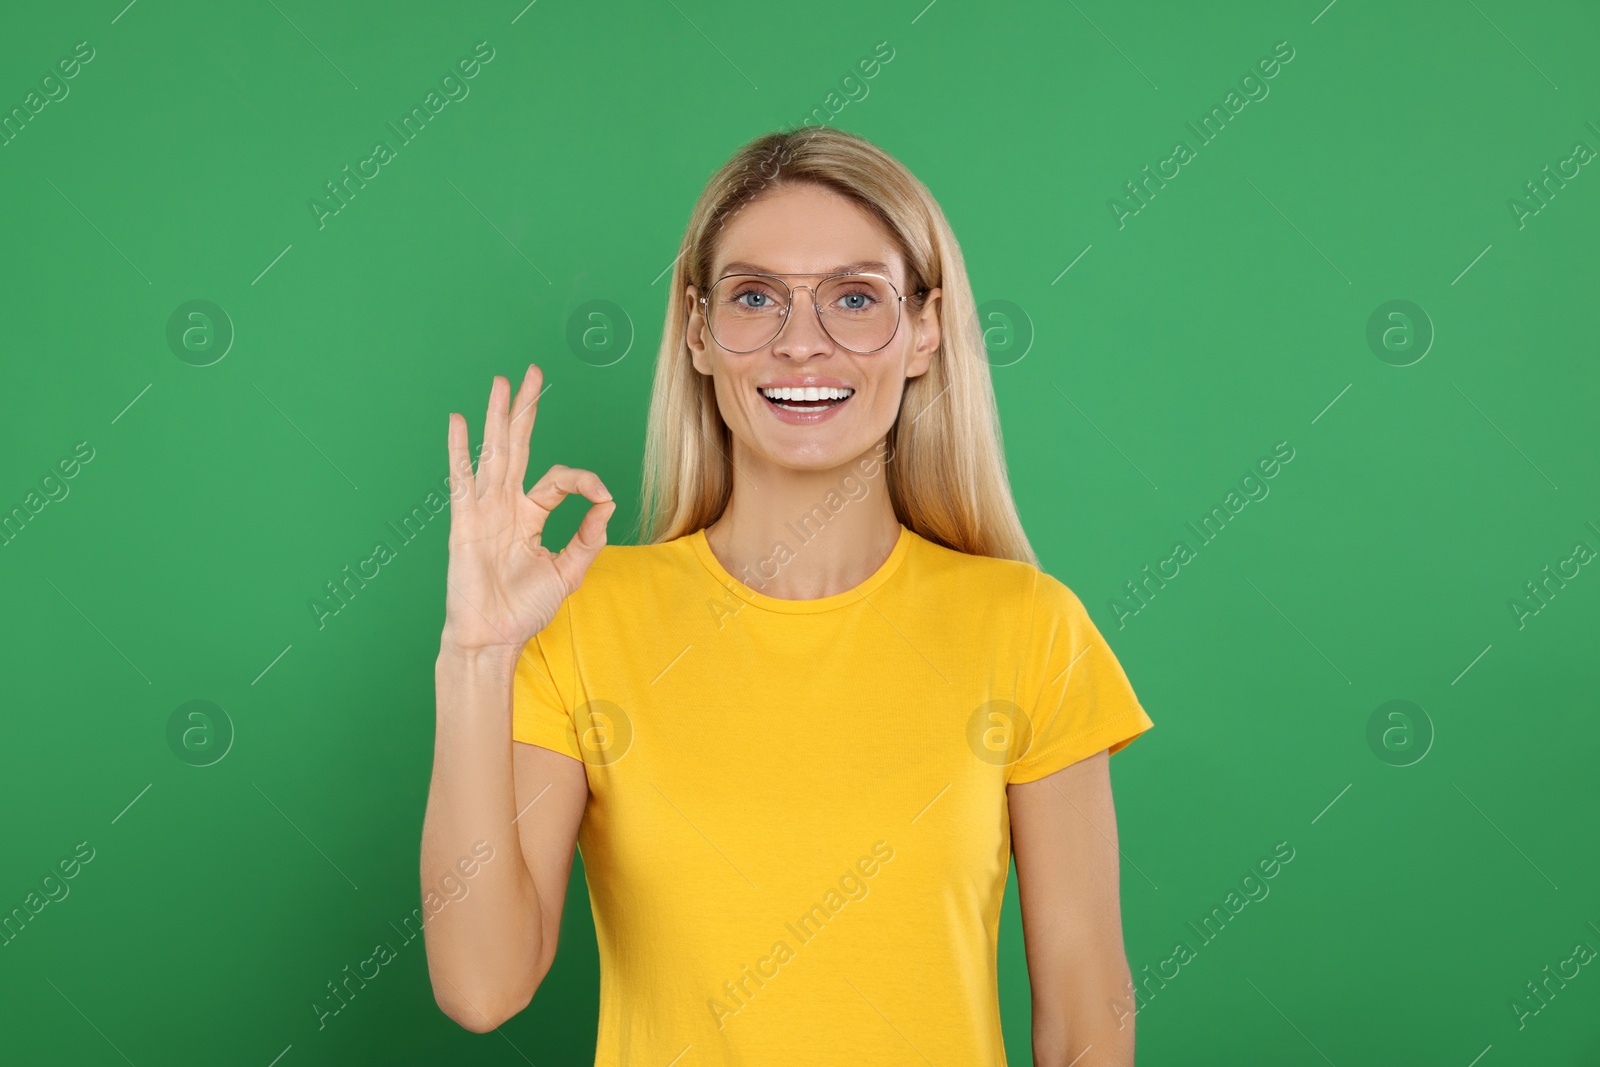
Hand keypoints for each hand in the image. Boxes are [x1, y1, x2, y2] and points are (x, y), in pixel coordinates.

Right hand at [440, 365, 615, 658]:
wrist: (493, 637)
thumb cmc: (525, 608)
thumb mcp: (568, 570)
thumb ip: (588, 536)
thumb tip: (608, 501)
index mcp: (530, 515)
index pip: (558, 479)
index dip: (584, 481)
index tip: (602, 497)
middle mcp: (506, 506)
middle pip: (518, 447)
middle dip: (526, 410)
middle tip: (532, 373)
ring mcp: (484, 510)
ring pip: (494, 453)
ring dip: (499, 417)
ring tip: (502, 382)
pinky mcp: (466, 522)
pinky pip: (463, 479)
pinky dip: (460, 450)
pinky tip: (459, 421)